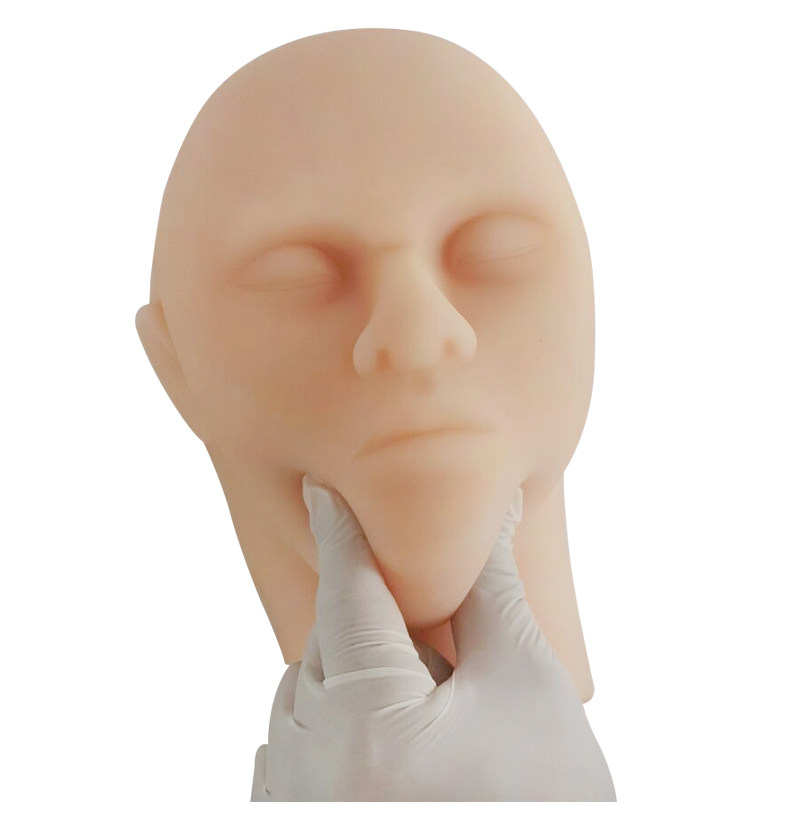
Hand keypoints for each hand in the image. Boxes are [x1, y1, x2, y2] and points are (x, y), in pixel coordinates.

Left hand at [253, 476, 615, 800]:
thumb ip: (493, 591)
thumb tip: (493, 512)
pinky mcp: (290, 824)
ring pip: (312, 692)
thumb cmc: (537, 810)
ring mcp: (292, 801)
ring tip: (432, 726)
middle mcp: (307, 764)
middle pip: (330, 645)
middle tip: (442, 661)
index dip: (342, 533)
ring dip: (360, 679)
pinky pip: (298, 742)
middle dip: (377, 628)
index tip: (324, 489)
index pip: (345, 592)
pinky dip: (338, 722)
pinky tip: (397, 753)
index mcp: (364, 722)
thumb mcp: (528, 690)